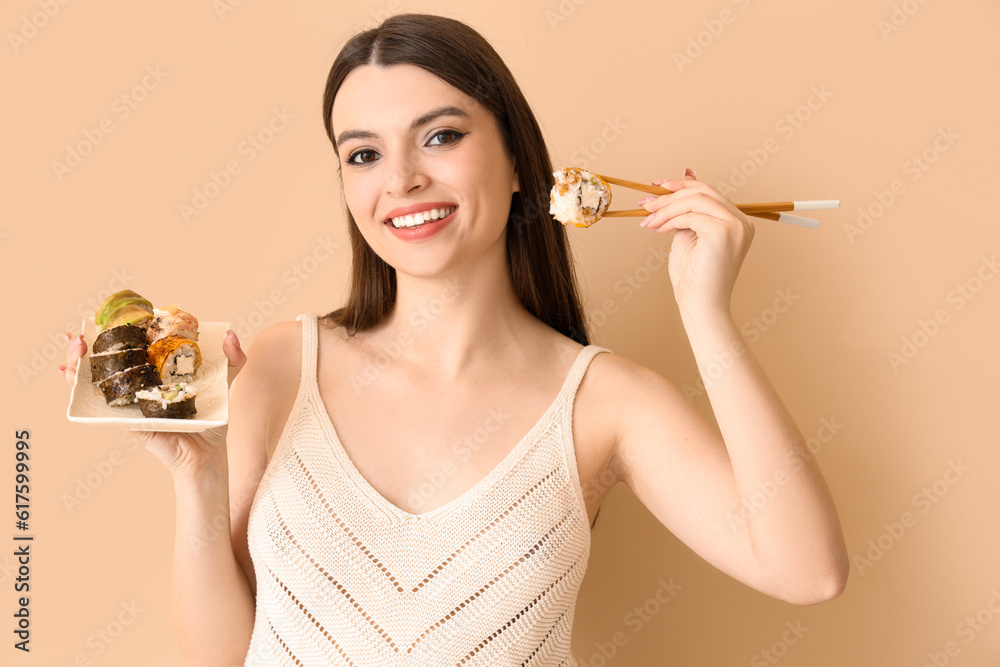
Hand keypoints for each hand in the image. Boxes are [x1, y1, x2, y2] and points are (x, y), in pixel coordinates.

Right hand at [61, 329, 247, 478]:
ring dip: (78, 357)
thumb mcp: (226, 383)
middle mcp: (141, 380)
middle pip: (111, 354)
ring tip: (72, 345)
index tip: (110, 314)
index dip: (121, 326)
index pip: (137, 342)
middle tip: (82, 331)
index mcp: (161, 369)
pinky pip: (100, 403)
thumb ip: (233, 359)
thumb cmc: (212, 420)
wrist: (207, 455)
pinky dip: (79, 387)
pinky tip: (68, 373)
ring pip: (98, 375)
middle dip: (92, 339)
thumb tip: (231, 336)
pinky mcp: (125, 418)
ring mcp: (130, 399)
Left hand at [638, 168, 754, 317]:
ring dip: (666, 208)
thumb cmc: (693, 277)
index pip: (709, 191)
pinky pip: (691, 215)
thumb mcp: (688, 235)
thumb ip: (686, 211)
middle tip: (646, 204)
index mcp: (736, 221)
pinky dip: (670, 219)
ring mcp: (736, 226)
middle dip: (670, 195)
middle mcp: (741, 221)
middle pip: (703, 191)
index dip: (682, 184)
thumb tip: (681, 177)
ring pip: (695, 200)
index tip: (657, 186)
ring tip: (649, 221)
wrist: (701, 305)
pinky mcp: (724, 231)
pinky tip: (659, 229)